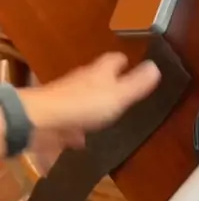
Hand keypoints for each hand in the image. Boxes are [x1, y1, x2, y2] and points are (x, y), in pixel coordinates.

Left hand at [18, 53, 159, 153]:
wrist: (42, 121)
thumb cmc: (84, 105)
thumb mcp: (118, 95)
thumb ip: (137, 83)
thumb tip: (156, 66)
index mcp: (100, 73)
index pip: (114, 60)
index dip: (123, 61)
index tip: (130, 63)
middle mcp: (82, 81)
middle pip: (97, 77)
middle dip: (108, 83)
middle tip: (121, 91)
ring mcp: (67, 98)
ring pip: (83, 98)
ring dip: (92, 105)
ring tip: (104, 117)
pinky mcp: (56, 116)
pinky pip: (71, 120)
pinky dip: (77, 127)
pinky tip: (82, 140)